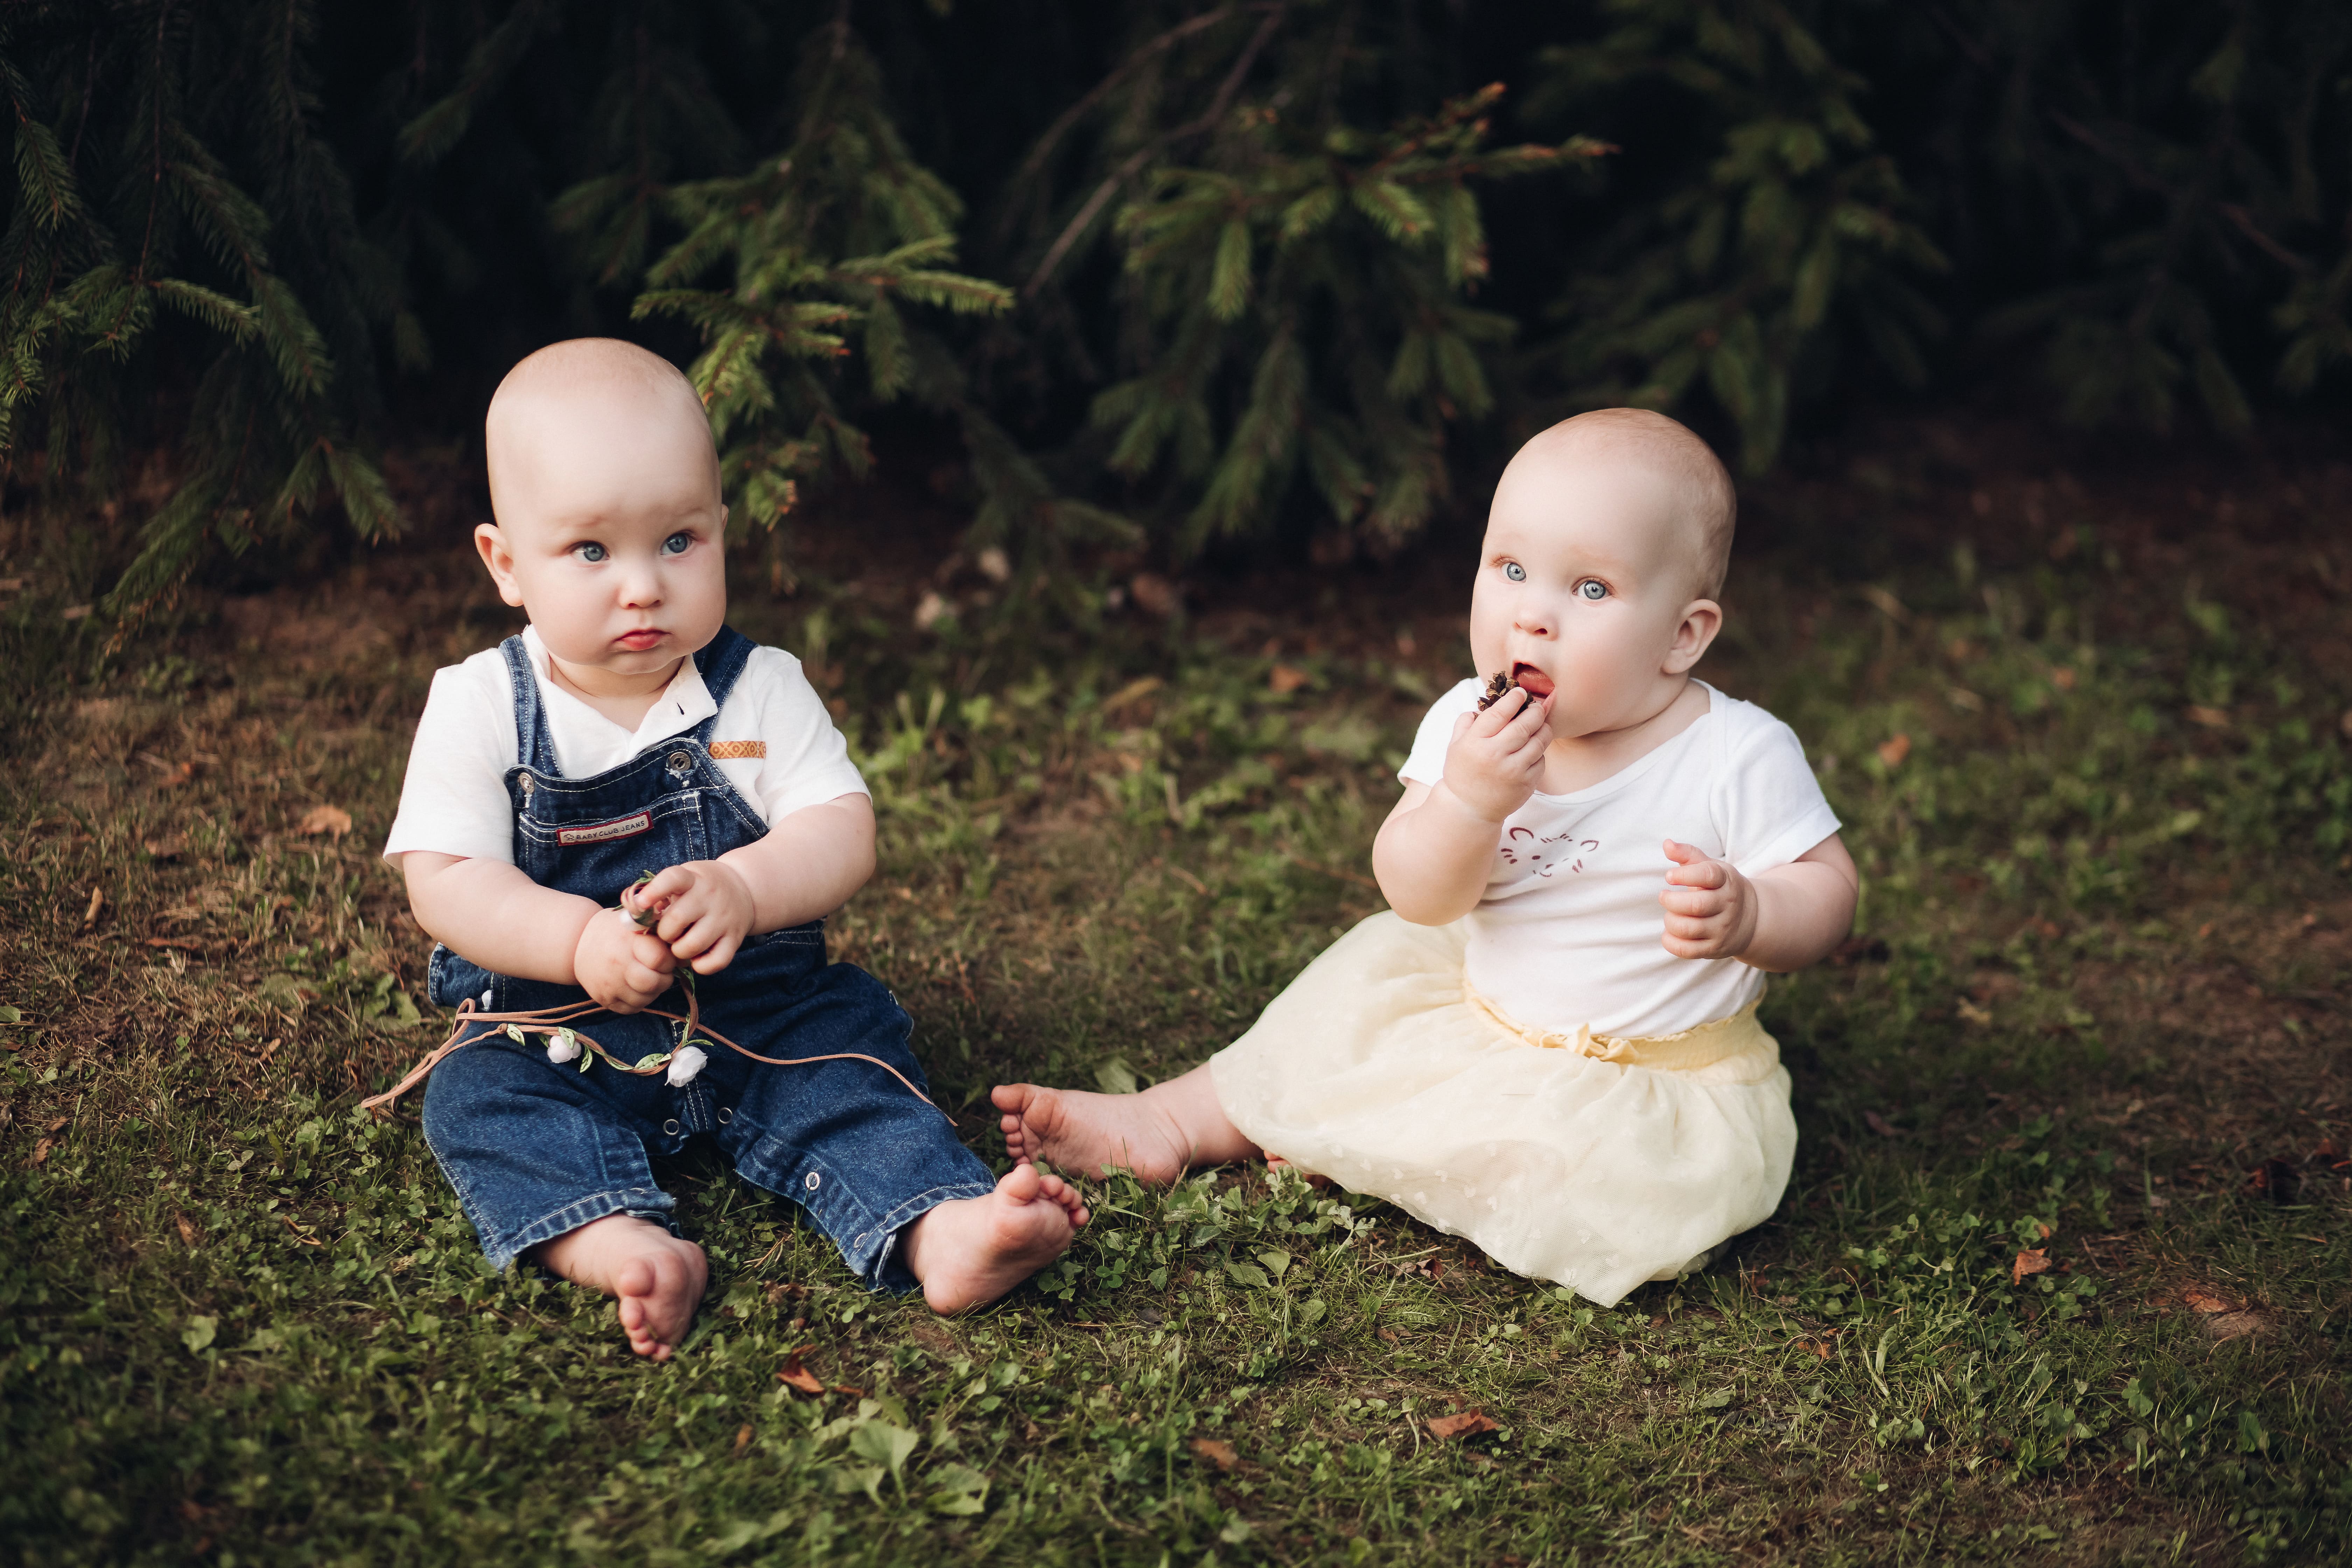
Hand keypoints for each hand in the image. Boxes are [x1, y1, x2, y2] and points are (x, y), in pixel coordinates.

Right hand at [572, 902, 678, 1011]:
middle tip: (661, 971)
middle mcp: (617, 964)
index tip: (667, 956)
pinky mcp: (604, 999)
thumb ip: (661, 935)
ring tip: (648, 977)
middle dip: (664, 978)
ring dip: (654, 991)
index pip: (661, 959)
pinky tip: (635, 987)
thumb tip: (685, 958)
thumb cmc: (615, 930)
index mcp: (627, 941)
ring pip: (646, 999)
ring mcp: (609, 985)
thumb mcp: (636, 923)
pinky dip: (640, 1000)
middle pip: (654, 983)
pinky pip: (633, 1008)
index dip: (670, 959)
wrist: (577, 943)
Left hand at [629, 860, 756, 975]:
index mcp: (693, 879)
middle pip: (677, 920)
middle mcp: (711, 897)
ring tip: (679, 945)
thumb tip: (630, 911)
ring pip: (693, 945)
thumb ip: (657, 892)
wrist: (744, 889)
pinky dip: (701, 966)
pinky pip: (715, 962)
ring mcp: (725, 919)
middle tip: (666, 933)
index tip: (641, 903)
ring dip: (679, 951)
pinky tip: (697, 957)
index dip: (654, 891)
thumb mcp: (683, 879)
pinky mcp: (736, 939)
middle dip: (664, 933)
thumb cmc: (699, 888)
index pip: (673, 879)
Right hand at [1438, 686, 1552, 822]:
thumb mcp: (1455, 745)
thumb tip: (1484, 703)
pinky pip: (1541, 760)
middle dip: (1535, 711)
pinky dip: (1539, 752)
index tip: (1521, 692)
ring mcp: (1513, 771)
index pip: (1499, 713)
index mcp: (1475, 742)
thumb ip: (1466, 721)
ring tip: (1540, 724)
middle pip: (1524, 725)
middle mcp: (1494, 755)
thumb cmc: (1462, 772)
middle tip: (1537, 706)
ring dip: (1543, 729)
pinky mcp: (1526, 784)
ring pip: (1539, 741)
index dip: (1514, 699)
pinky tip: (1532, 750)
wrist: (1469, 809)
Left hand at [1658, 838, 1758, 959]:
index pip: (1708, 875)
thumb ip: (1688, 855)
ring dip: (1670, 920)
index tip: (1669, 876)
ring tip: (1670, 914)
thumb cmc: (1721, 888)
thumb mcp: (1711, 868)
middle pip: (1696, 905)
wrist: (1753, 918)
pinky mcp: (1714, 949)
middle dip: (1671, 901)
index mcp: (1726, 881)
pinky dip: (1670, 942)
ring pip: (1688, 928)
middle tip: (1664, 895)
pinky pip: (1687, 950)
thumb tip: (1667, 844)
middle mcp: (1727, 905)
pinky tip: (1669, 932)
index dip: (1685, 875)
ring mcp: (1722, 929)